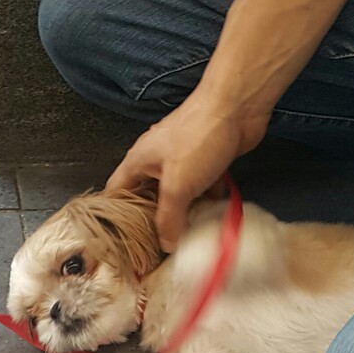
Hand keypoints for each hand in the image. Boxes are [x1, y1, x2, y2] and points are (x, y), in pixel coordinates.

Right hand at [105, 86, 269, 251]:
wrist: (237, 107)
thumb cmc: (199, 135)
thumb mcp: (177, 185)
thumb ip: (169, 217)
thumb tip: (165, 242)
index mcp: (139, 161)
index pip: (117, 193)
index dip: (118, 218)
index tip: (125, 242)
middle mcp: (157, 159)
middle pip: (149, 195)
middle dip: (157, 219)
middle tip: (162, 244)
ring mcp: (183, 158)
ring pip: (179, 192)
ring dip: (187, 210)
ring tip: (190, 235)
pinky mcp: (207, 158)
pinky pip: (203, 185)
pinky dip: (209, 198)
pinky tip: (216, 214)